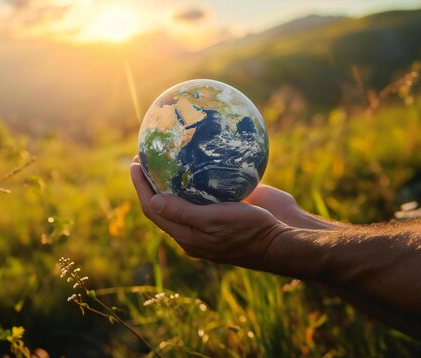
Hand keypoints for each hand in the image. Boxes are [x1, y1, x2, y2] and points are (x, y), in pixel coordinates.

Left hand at [130, 161, 287, 270]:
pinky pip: (208, 186)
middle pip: (165, 201)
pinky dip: (199, 171)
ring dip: (172, 174)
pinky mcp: (229, 204)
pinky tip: (200, 152)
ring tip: (167, 151)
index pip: (154, 210)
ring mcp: (212, 215)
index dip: (141, 188)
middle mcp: (195, 226)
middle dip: (152, 178)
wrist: (285, 238)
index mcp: (187, 235)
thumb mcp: (213, 222)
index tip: (135, 164)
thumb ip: (182, 213)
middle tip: (146, 153)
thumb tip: (152, 201)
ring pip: (185, 193)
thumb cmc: (249, 232)